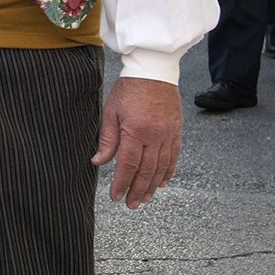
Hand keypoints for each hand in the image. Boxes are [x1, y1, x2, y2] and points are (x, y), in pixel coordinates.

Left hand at [92, 76, 181, 208]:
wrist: (153, 70)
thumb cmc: (129, 89)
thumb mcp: (111, 112)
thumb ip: (107, 139)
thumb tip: (98, 162)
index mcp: (135, 132)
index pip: (128, 166)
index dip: (122, 184)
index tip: (116, 196)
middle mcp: (155, 136)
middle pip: (146, 171)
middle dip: (137, 191)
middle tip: (131, 204)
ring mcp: (168, 134)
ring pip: (161, 167)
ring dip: (153, 186)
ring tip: (145, 198)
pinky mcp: (176, 131)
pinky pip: (174, 156)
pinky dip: (168, 172)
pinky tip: (162, 182)